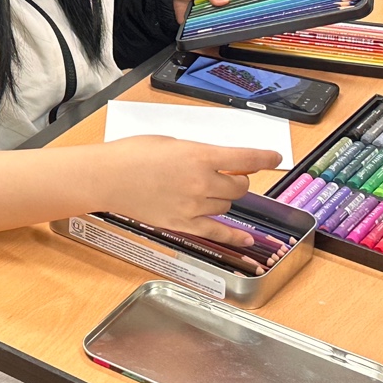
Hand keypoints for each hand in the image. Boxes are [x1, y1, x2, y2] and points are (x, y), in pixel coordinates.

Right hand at [100, 136, 282, 246]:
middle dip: (237, 179)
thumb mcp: (172, 142)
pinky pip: (217, 232)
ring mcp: (194, 205)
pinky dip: (234, 236)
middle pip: (239, 185)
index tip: (275, 158)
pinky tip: (246, 239)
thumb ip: (199, 153)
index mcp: (200, 155)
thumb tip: (221, 161)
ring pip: (227, 205)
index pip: (245, 157)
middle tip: (228, 175)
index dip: (265, 158)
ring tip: (206, 190)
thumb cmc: (133, 154)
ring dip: (225, 197)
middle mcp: (202, 182)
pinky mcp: (183, 223)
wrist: (108, 177)